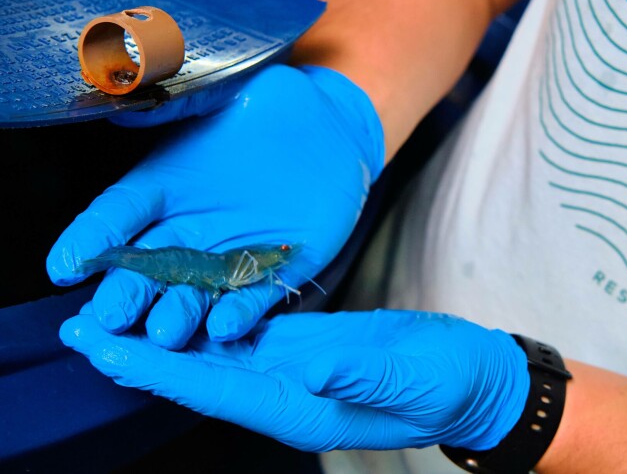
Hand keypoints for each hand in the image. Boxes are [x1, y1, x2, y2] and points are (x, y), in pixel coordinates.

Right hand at [47, 64, 383, 347]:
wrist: (338, 127)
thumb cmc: (278, 104)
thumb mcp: (230, 91)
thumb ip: (183, 102)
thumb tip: (124, 103)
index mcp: (166, 183)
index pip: (117, 215)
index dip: (91, 240)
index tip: (66, 267)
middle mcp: (190, 225)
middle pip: (148, 266)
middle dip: (127, 292)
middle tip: (110, 317)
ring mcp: (231, 251)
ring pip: (194, 291)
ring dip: (178, 313)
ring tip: (164, 333)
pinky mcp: (274, 267)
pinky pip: (252, 296)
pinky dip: (239, 313)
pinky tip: (225, 328)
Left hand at [59, 308, 529, 452]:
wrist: (468, 375)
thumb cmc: (446, 382)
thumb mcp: (409, 377)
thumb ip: (359, 371)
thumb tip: (310, 363)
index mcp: (302, 405)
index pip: (218, 390)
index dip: (160, 373)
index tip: (107, 353)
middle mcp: (285, 389)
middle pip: (199, 374)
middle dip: (139, 354)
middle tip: (82, 328)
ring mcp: (294, 366)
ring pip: (215, 351)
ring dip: (164, 333)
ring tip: (116, 310)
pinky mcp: (307, 343)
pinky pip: (246, 330)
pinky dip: (209, 314)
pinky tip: (184, 298)